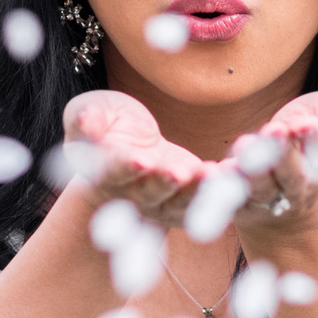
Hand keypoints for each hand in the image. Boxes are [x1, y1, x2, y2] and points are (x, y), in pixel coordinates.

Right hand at [62, 89, 205, 229]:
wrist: (130, 148)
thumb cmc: (105, 125)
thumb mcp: (91, 113)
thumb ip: (85, 118)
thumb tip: (84, 120)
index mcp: (103, 174)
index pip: (111, 173)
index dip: (125, 168)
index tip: (140, 159)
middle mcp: (132, 196)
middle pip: (149, 193)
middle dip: (163, 183)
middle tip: (178, 173)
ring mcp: (161, 204)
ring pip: (179, 203)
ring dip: (196, 191)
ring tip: (212, 174)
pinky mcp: (187, 201)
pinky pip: (205, 201)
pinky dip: (219, 190)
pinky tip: (233, 174)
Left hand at [227, 87, 317, 242]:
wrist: (289, 194)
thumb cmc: (312, 144)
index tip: (305, 124)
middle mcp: (301, 188)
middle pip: (294, 176)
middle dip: (284, 154)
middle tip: (274, 129)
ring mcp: (269, 200)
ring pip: (261, 188)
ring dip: (251, 171)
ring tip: (243, 147)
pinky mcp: (240, 206)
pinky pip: (227, 200)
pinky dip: (217, 186)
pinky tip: (210, 170)